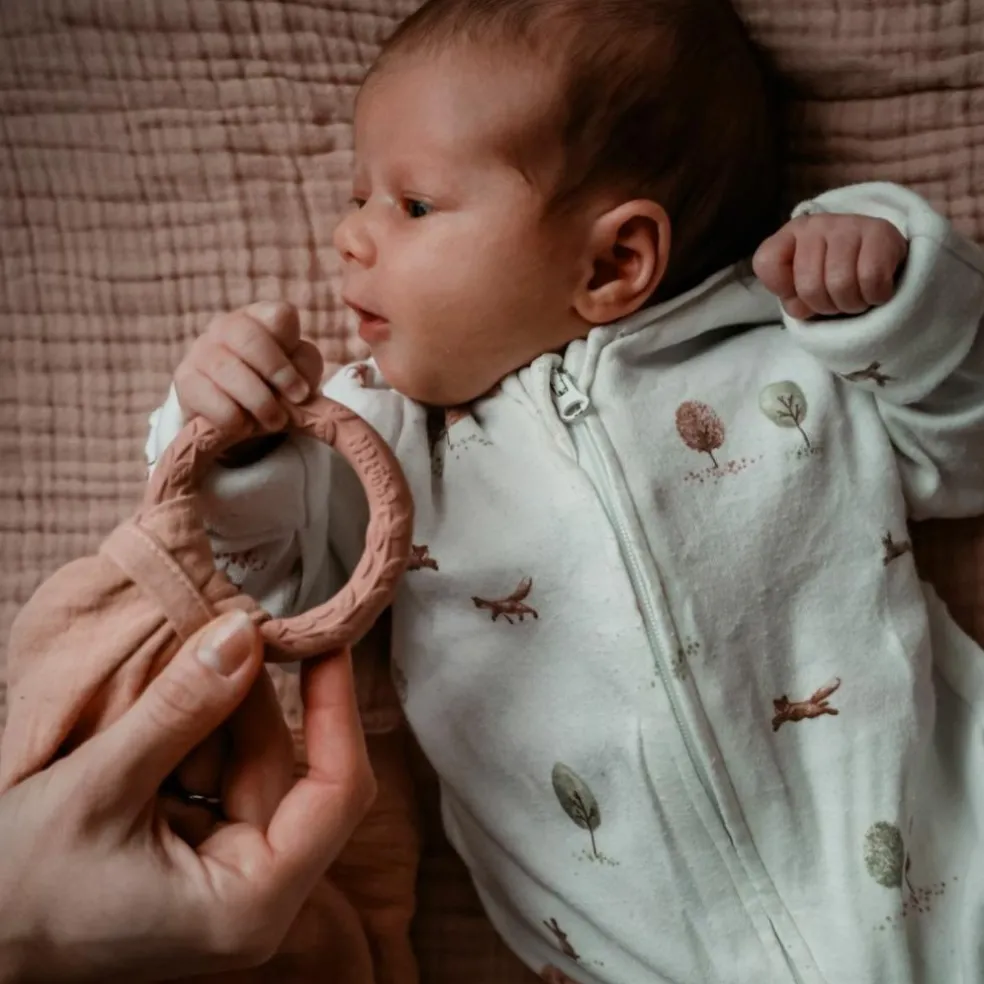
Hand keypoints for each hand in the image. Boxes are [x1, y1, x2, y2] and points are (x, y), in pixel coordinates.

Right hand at [0, 610, 375, 982]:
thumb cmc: (16, 888)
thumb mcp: (99, 788)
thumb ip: (178, 710)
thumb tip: (244, 633)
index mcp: (251, 902)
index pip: (338, 792)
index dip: (337, 711)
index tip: (326, 645)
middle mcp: (252, 892)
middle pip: (284, 768)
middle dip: (250, 700)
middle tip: (219, 634)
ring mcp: (225, 872)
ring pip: (249, 763)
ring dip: (217, 712)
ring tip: (177, 669)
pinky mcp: (197, 853)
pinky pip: (217, 775)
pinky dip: (195, 734)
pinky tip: (162, 708)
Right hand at [175, 302, 324, 431]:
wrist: (240, 413)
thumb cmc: (276, 386)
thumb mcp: (300, 374)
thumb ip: (305, 367)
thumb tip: (298, 383)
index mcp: (262, 318)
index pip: (279, 316)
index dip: (293, 352)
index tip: (302, 390)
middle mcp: (227, 326)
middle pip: (248, 336)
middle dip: (276, 373)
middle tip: (294, 402)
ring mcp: (201, 350)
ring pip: (226, 368)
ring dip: (257, 400)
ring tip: (274, 421)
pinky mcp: (185, 379)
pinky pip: (205, 395)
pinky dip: (230, 416)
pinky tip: (242, 426)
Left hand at [753, 213, 908, 319]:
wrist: (880, 255)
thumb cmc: (832, 275)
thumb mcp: (801, 287)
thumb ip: (791, 298)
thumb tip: (800, 307)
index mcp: (789, 235)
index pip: (766, 264)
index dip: (783, 290)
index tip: (800, 291)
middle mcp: (815, 224)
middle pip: (808, 287)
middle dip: (824, 307)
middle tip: (836, 301)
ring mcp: (847, 224)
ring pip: (840, 284)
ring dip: (851, 304)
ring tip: (855, 297)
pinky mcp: (880, 231)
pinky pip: (871, 279)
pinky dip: (874, 296)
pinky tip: (875, 291)